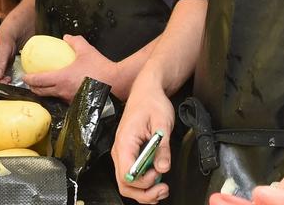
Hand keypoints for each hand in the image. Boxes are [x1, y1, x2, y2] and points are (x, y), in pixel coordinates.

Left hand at [22, 35, 118, 101]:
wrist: (115, 83)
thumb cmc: (100, 67)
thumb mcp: (86, 50)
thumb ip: (75, 42)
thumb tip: (66, 37)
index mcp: (61, 78)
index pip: (39, 80)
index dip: (29, 79)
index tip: (24, 76)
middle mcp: (62, 91)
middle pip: (41, 92)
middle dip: (33, 88)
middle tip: (31, 82)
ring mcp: (68, 99)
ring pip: (51, 97)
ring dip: (45, 92)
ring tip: (44, 86)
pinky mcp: (76, 103)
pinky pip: (62, 99)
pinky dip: (58, 95)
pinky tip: (62, 90)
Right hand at [113, 69, 175, 202]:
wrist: (147, 91)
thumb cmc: (152, 102)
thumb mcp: (162, 123)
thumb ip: (162, 147)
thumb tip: (163, 168)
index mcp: (125, 141)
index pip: (127, 173)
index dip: (143, 181)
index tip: (157, 174)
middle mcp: (120, 150)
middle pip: (124, 183)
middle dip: (144, 193)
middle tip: (163, 190)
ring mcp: (123, 153)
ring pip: (127, 183)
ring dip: (144, 191)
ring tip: (162, 189)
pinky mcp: (129, 154)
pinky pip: (131, 175)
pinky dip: (143, 184)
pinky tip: (156, 182)